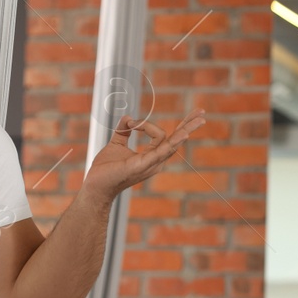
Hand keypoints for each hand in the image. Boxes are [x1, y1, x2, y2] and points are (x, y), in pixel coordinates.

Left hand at [82, 111, 203, 201]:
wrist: (95, 186)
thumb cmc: (106, 170)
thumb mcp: (116, 144)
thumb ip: (123, 130)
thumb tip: (128, 117)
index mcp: (151, 156)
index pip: (166, 137)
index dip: (149, 123)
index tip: (130, 123)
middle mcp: (156, 161)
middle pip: (177, 139)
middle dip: (189, 124)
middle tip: (202, 111)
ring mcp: (152, 163)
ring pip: (173, 143)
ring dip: (186, 129)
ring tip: (200, 119)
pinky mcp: (144, 165)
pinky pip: (161, 151)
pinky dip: (173, 142)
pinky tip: (183, 134)